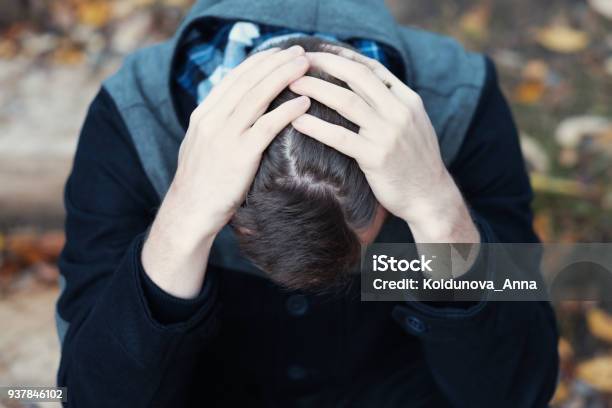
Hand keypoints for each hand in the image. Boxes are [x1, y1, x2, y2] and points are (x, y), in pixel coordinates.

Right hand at [142, 45, 310, 297]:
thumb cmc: (201, 182)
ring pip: (258, 97)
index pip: (234, 78)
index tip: (279, 53)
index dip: (259, 62)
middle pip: (249, 81)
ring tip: (305, 66)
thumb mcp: (201, 145)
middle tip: (299, 51)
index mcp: (203, 114)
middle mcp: (212, 119)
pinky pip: (268, 126)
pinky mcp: (240, 155)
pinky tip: (304, 102)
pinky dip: (287, 111)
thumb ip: (217, 124)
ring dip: (284, 77)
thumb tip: (236, 110)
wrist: (189, 212)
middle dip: (276, 62)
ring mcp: (225, 136)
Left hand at [289, 48, 478, 243]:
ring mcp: (389, 134)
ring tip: (293, 84)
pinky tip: (297, 121)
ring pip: (347, 102)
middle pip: (357, 77)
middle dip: (326, 64)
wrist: (430, 197)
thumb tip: (363, 90)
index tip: (320, 52)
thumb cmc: (415, 163)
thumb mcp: (413, 125)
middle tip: (299, 62)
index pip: (372, 68)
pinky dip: (316, 127)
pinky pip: (340, 137)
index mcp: (408, 100)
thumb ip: (391, 105)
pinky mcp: (376, 157)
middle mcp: (400, 111)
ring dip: (316, 89)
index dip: (343, 57)